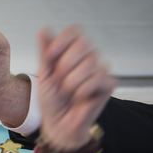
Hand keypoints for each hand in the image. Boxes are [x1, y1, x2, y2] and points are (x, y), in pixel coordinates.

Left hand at [36, 26, 114, 150]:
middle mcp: (88, 57)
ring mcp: (100, 69)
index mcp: (71, 51)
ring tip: (68, 92)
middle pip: (83, 44)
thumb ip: (45, 53)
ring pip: (90, 63)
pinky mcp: (109, 83)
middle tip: (59, 81)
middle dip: (65, 65)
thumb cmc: (51, 100)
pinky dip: (83, 90)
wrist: (59, 124)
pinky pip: (98, 78)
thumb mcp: (44, 75)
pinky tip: (80, 98)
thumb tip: (43, 29)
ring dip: (72, 82)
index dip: (62, 41)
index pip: (74, 31)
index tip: (49, 56)